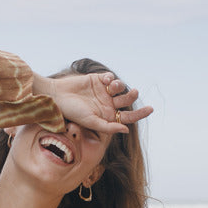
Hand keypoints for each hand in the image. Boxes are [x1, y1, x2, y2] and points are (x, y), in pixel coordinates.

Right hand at [37, 71, 152, 134]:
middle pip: (126, 100)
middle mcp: (107, 104)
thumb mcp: (91, 121)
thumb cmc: (72, 112)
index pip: (128, 116)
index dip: (140, 114)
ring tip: (112, 86)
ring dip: (120, 86)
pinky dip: (111, 77)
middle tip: (134, 92)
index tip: (150, 109)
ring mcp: (103, 91)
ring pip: (119, 87)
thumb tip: (126, 130)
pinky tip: (105, 80)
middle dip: (131, 96)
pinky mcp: (98, 79)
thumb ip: (108, 127)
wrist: (57, 96)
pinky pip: (110, 77)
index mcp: (107, 116)